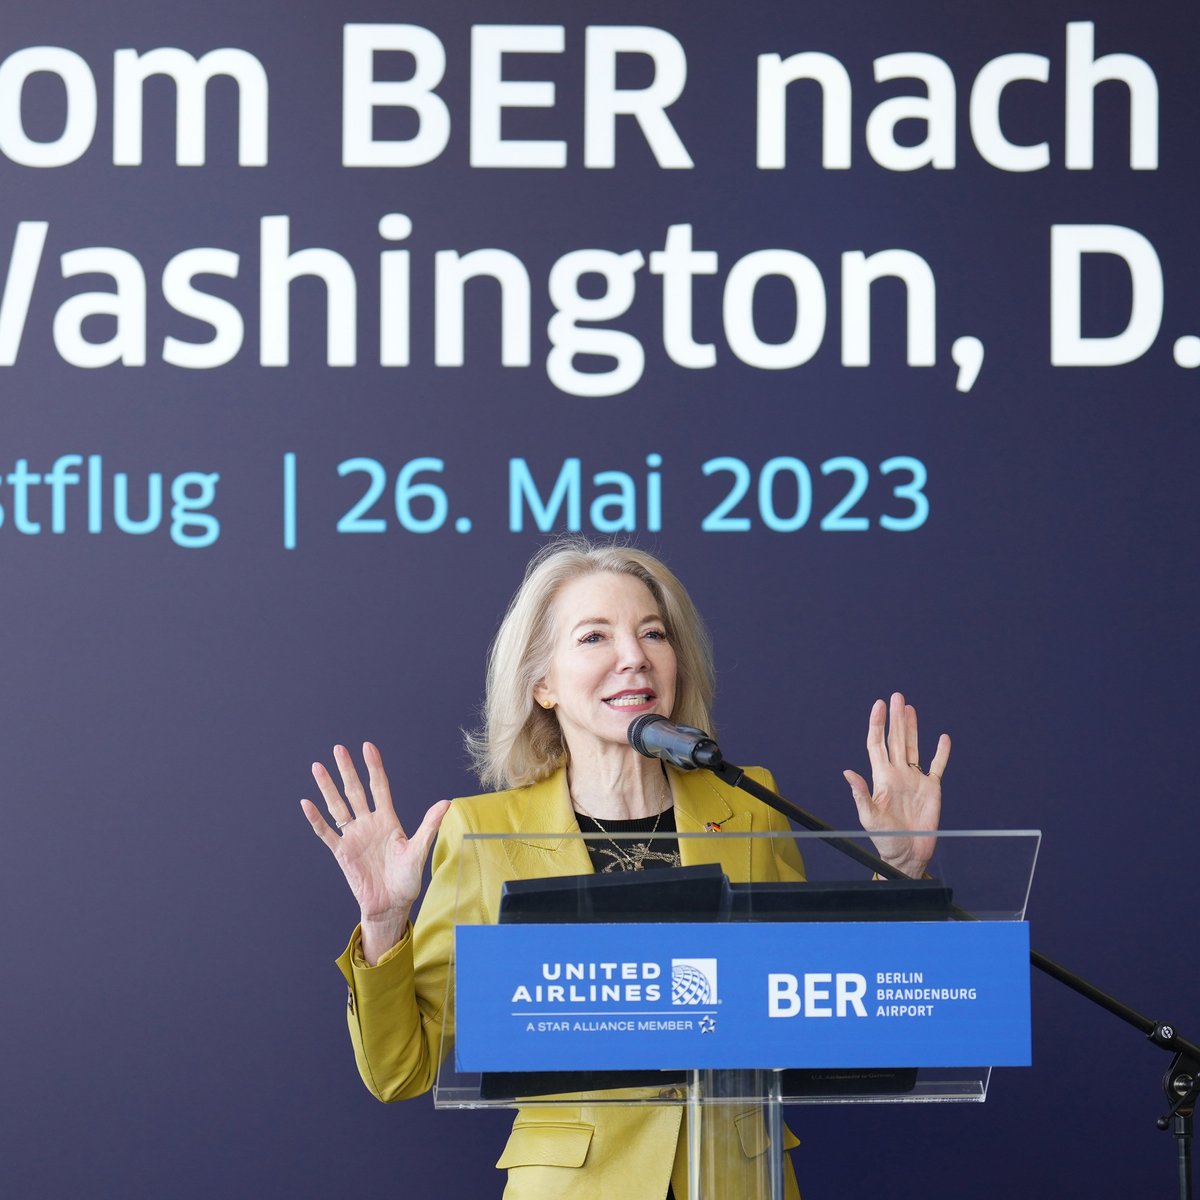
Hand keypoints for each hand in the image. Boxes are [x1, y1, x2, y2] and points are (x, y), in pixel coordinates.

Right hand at [301, 741, 450, 963]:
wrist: (390, 905)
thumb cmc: (407, 880)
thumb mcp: (419, 851)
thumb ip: (429, 826)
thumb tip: (446, 803)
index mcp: (388, 820)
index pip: (379, 787)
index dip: (374, 767)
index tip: (368, 747)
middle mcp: (369, 824)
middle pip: (355, 791)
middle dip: (347, 770)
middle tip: (338, 748)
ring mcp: (354, 837)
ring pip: (338, 806)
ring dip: (327, 788)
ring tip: (318, 767)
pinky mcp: (342, 852)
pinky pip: (326, 832)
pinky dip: (316, 819)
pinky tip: (306, 803)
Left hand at [842, 692, 949, 878]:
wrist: (908, 854)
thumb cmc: (885, 838)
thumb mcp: (869, 818)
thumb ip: (861, 795)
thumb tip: (847, 772)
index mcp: (882, 777)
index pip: (877, 744)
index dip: (877, 724)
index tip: (879, 705)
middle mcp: (898, 774)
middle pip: (896, 740)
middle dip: (896, 718)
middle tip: (897, 696)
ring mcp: (915, 780)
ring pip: (914, 747)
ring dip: (913, 728)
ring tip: (910, 708)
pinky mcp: (932, 789)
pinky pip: (937, 766)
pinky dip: (941, 753)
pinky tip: (943, 738)